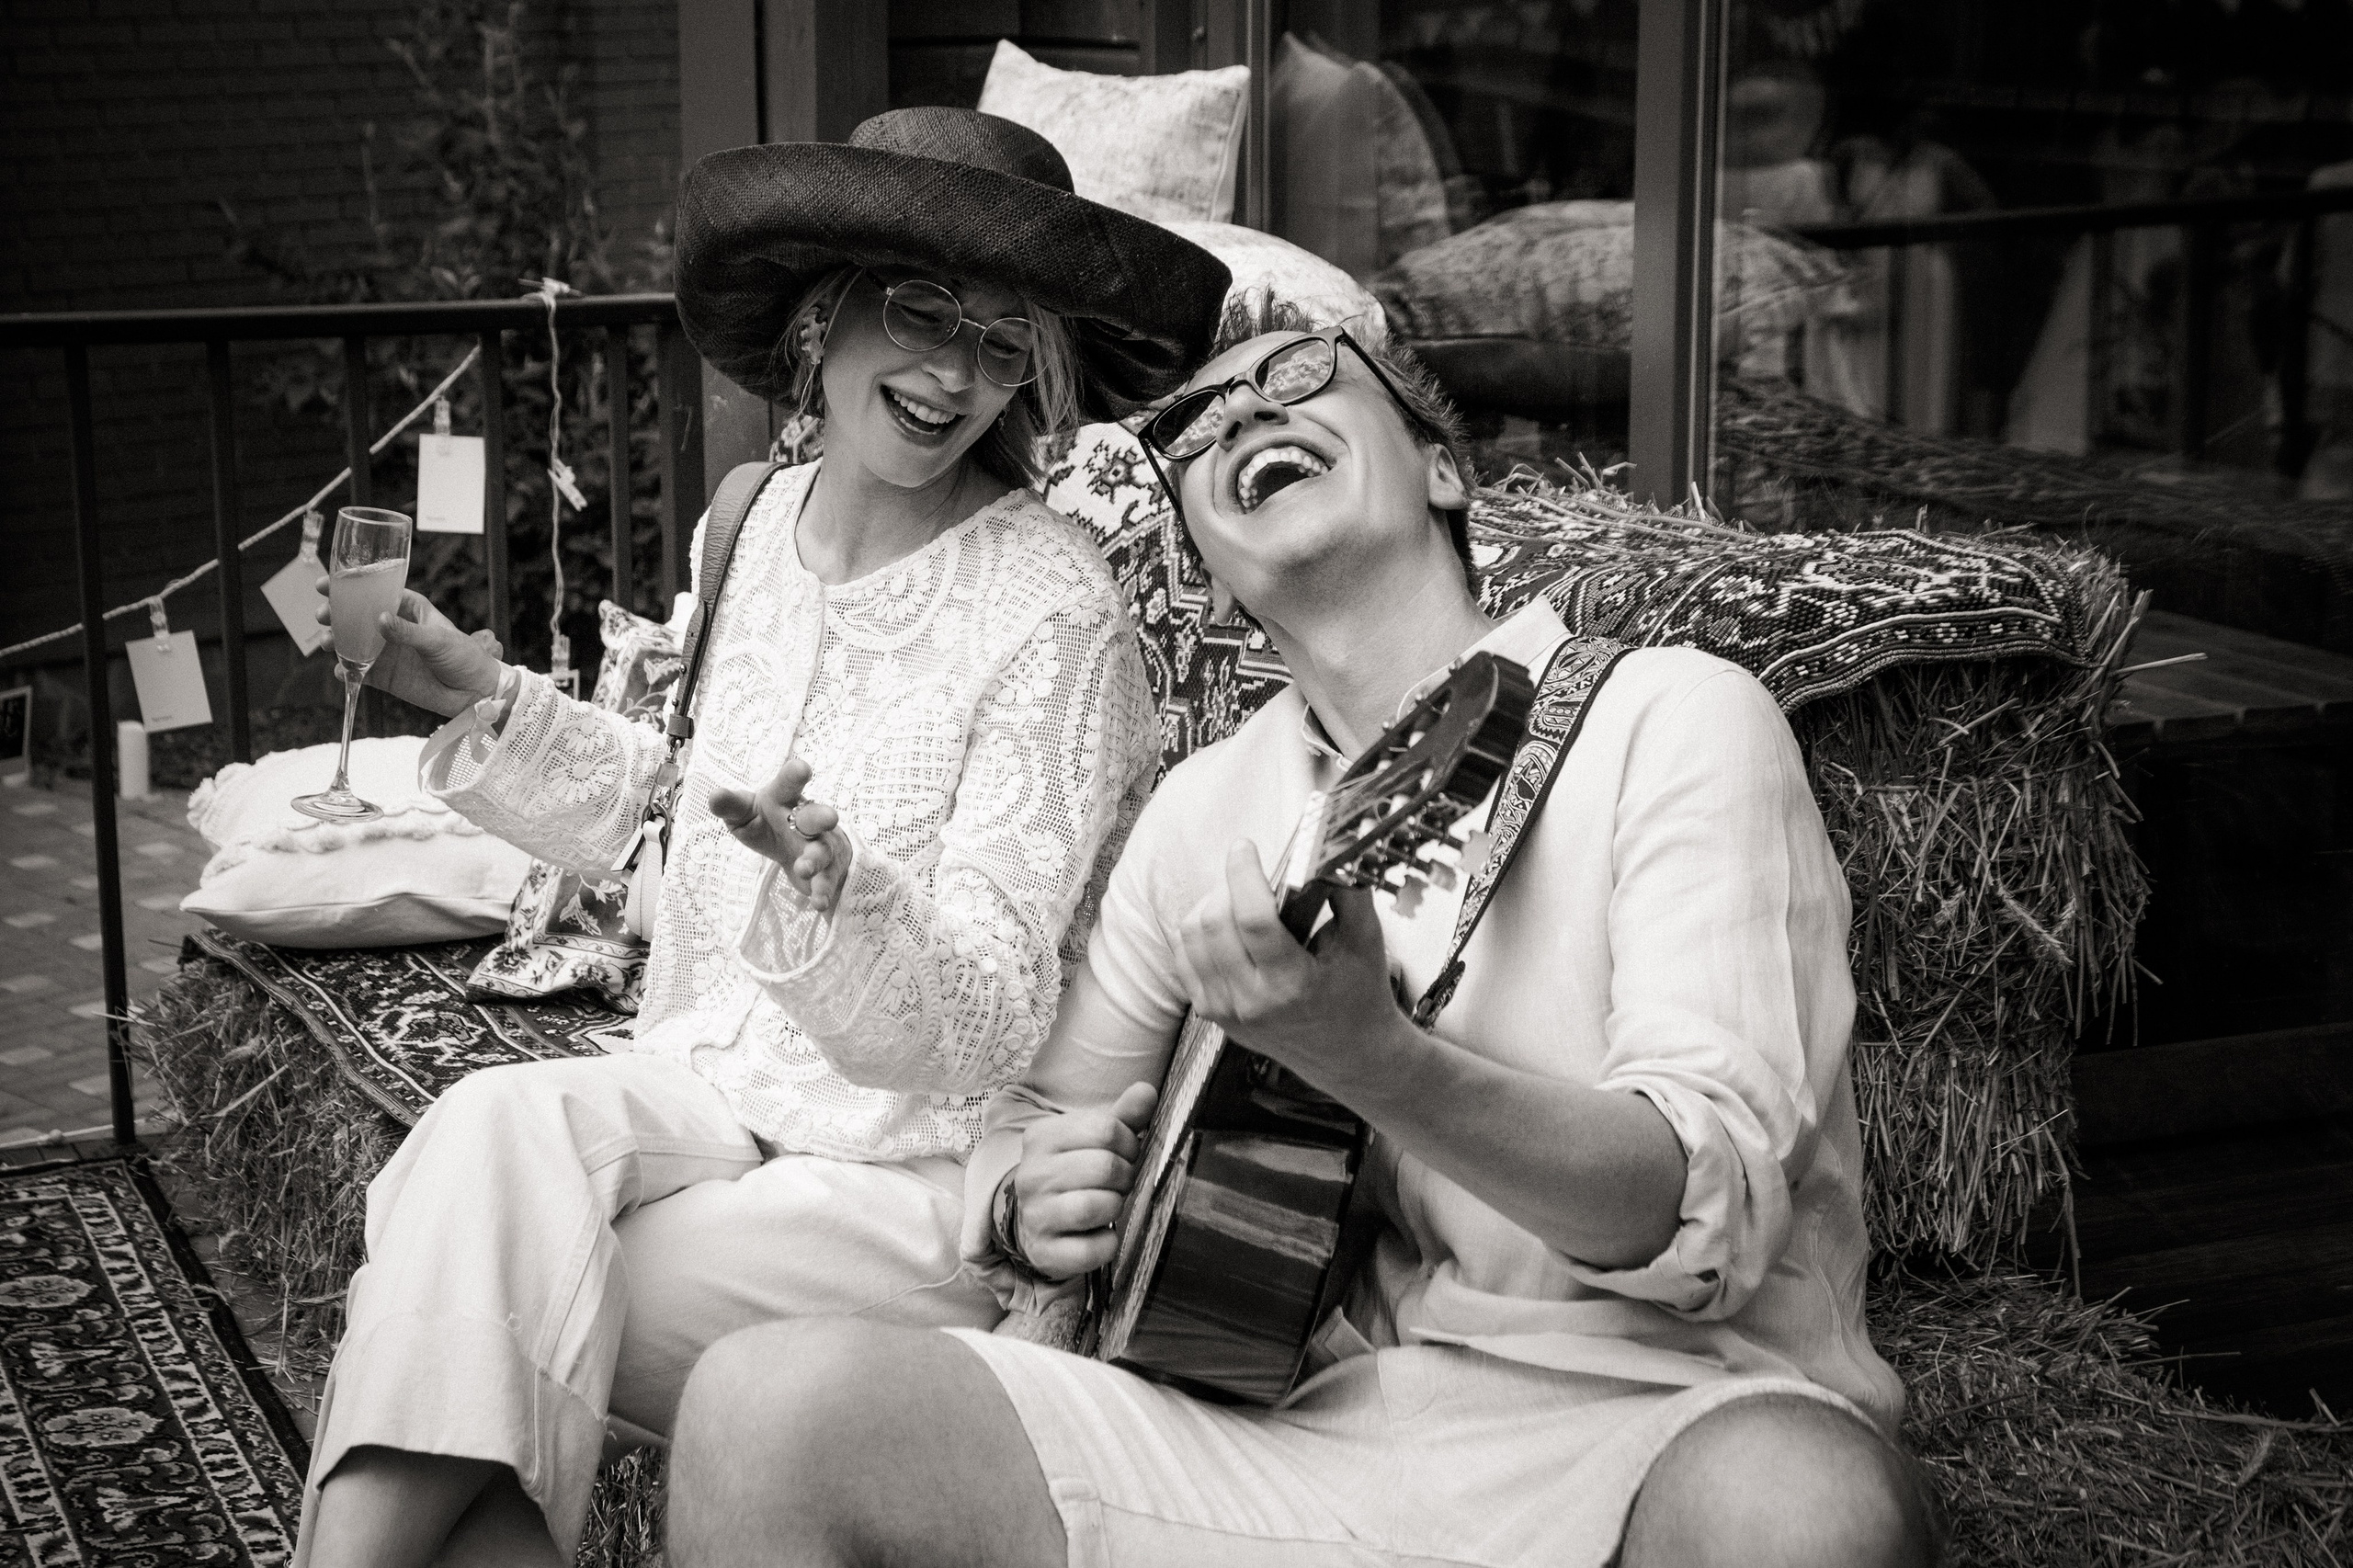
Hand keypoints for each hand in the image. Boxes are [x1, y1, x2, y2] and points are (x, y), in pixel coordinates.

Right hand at [316, 581, 505, 717]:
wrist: (475, 693)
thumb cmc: (465, 658)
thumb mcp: (438, 640)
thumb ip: (408, 631)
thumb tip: (379, 620)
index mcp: (410, 610)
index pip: (377, 592)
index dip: (353, 586)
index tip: (328, 583)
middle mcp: (395, 628)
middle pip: (359, 616)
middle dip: (337, 614)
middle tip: (322, 615)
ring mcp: (388, 652)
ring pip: (354, 643)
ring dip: (337, 641)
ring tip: (327, 643)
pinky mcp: (386, 676)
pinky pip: (361, 672)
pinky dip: (348, 671)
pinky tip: (341, 670)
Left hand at [709, 755, 851, 911]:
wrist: (797, 850)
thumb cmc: (768, 824)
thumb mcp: (745, 814)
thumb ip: (731, 806)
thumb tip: (715, 796)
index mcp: (785, 799)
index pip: (789, 784)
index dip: (795, 775)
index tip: (801, 769)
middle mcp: (807, 819)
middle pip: (816, 815)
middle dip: (822, 816)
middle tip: (829, 818)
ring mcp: (820, 845)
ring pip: (822, 850)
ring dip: (814, 860)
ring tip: (804, 869)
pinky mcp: (826, 871)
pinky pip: (826, 881)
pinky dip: (823, 892)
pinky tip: (818, 903)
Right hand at [1010, 1081, 1158, 1278]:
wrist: (1034, 1222)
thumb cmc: (1073, 1174)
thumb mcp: (1092, 1141)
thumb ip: (1122, 1116)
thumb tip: (1147, 1091)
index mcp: (1042, 1137)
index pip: (1105, 1128)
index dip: (1129, 1142)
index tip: (1127, 1154)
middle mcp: (1032, 1175)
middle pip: (1104, 1167)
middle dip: (1126, 1176)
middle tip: (1122, 1182)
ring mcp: (1035, 1215)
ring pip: (1094, 1206)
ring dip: (1115, 1206)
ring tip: (1110, 1204)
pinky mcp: (1045, 1252)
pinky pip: (1092, 1249)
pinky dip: (1108, 1243)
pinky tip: (1102, 1233)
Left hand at [1171, 841, 1407, 1093]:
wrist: (1349, 1056)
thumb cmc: (1360, 995)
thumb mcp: (1367, 942)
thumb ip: (1348, 891)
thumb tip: (1324, 851)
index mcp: (1293, 984)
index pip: (1253, 918)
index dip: (1243, 873)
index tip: (1244, 846)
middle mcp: (1252, 1002)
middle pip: (1213, 923)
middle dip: (1228, 885)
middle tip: (1250, 876)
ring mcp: (1225, 1011)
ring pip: (1191, 936)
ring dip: (1210, 904)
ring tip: (1239, 899)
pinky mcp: (1211, 1014)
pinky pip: (1184, 957)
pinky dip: (1198, 931)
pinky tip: (1225, 924)